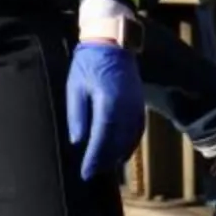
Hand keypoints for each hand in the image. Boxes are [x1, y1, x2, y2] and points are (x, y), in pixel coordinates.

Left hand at [66, 40, 143, 182]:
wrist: (112, 43)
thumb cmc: (88, 64)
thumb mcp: (75, 88)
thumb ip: (77, 115)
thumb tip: (78, 141)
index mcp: (109, 102)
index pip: (102, 137)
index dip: (94, 157)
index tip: (86, 172)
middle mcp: (127, 107)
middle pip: (118, 141)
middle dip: (105, 160)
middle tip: (92, 173)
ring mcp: (136, 105)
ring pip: (130, 138)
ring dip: (118, 154)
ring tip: (104, 167)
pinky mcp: (140, 103)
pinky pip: (137, 129)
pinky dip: (130, 144)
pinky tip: (121, 152)